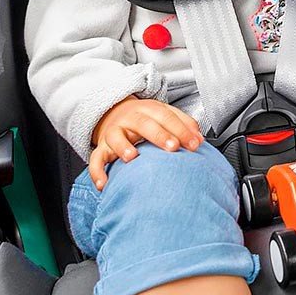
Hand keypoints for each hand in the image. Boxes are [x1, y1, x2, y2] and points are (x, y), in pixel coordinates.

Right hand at [88, 96, 203, 189]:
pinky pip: (96, 159)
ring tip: (132, 157)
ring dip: (123, 147)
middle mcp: (130, 119)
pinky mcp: (102, 147)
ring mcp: (115, 133)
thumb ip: (183, 124)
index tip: (195, 144)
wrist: (114, 113)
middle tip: (173, 147)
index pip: (167, 117)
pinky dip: (97, 172)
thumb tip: (200, 140)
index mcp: (149, 110)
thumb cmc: (147, 119)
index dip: (182, 130)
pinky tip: (103, 184)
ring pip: (116, 138)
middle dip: (160, 135)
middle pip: (144, 124)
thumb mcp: (165, 115)